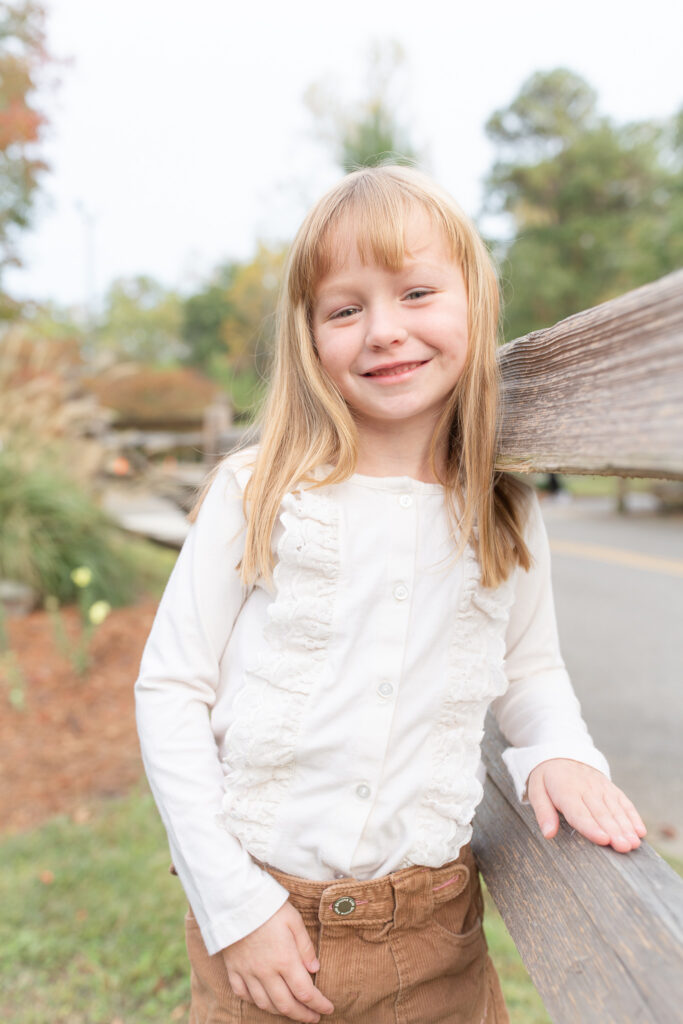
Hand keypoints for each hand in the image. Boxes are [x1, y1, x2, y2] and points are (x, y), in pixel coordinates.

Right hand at [221, 900, 334, 1022]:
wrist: (235, 900)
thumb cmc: (268, 907)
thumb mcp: (294, 920)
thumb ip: (305, 946)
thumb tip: (315, 969)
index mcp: (285, 960)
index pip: (306, 992)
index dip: (319, 1004)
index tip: (328, 1009)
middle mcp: (266, 972)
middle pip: (287, 1005)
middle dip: (303, 1015)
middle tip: (313, 1017)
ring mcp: (248, 973)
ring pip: (265, 1004)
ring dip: (281, 1012)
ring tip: (292, 1011)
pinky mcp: (233, 969)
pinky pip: (243, 994)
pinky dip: (255, 1002)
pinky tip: (263, 1001)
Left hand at [527, 758, 646, 852]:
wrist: (561, 753)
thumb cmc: (547, 779)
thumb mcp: (536, 791)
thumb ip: (543, 813)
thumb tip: (548, 834)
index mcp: (566, 791)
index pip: (579, 812)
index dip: (591, 827)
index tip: (603, 840)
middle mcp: (586, 789)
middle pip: (601, 813)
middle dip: (614, 831)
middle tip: (624, 847)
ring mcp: (601, 787)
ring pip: (615, 809)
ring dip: (626, 826)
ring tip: (634, 843)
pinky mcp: (610, 788)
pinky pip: (624, 802)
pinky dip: (633, 816)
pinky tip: (640, 831)